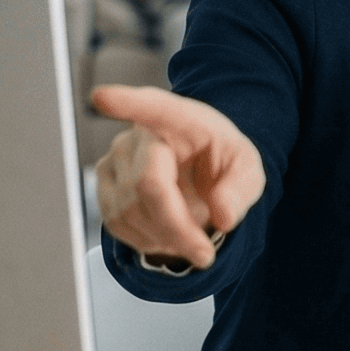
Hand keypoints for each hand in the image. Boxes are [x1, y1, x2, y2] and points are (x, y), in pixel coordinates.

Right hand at [92, 85, 264, 269]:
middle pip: (147, 186)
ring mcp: (115, 157)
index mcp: (179, 118)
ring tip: (189, 238)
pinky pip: (115, 223)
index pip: (151, 107)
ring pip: (127, 211)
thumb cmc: (221, 161)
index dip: (125, 103)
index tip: (102, 98)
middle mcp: (139, 134)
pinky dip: (144, 239)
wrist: (200, 170)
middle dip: (176, 227)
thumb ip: (240, 189)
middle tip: (204, 253)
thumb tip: (223, 215)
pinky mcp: (103, 183)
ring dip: (162, 237)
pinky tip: (166, 234)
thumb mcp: (247, 169)